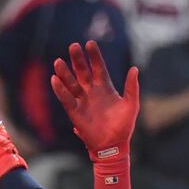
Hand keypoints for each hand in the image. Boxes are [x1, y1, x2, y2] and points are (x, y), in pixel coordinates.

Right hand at [51, 41, 138, 161]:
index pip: (98, 68)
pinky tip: (54, 79)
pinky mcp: (75, 112)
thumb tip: (134, 68)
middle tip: (73, 46)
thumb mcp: (131, 105)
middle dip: (77, 60)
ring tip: (59, 61)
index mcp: (105, 88)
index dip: (94, 56)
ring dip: (65, 73)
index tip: (89, 43)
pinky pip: (66, 99)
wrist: (114, 145)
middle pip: (82, 72)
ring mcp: (82, 101)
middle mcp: (92, 92)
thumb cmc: (124, 126)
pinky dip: (60, 90)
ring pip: (71, 83)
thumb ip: (132, 87)